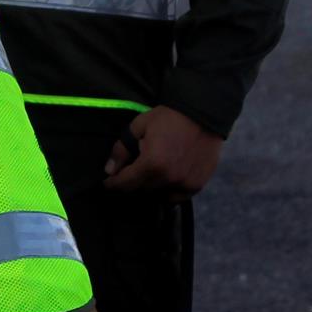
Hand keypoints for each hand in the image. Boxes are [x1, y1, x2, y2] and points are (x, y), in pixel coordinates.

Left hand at [102, 106, 222, 197]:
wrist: (203, 115)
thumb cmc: (169, 118)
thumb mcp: (139, 127)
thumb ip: (121, 150)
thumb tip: (110, 170)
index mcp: (151, 164)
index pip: (125, 183)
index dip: (113, 183)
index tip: (108, 182)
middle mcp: (168, 178)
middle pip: (141, 189)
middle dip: (132, 181)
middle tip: (132, 170)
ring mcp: (184, 183)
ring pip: (158, 194)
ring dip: (151, 186)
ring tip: (151, 172)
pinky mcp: (197, 184)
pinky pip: (177, 196)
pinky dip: (170, 191)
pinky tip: (167, 179)